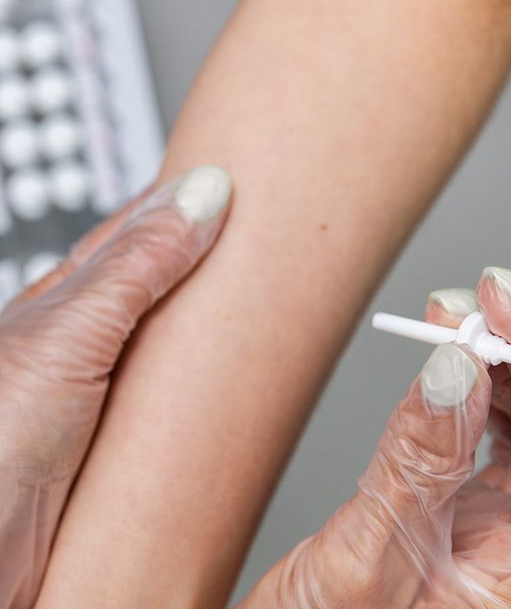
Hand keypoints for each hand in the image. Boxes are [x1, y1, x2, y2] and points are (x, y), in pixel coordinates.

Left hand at [0, 166, 232, 608]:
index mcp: (59, 306)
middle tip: (267, 259)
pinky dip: (203, 416)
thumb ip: (136, 265)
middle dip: (205, 283)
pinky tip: (231, 418)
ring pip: (167, 366)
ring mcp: (95, 408)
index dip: (177, 211)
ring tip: (267, 337)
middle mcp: (76, 353)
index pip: (128, 238)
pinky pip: (172, 427)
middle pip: (155, 303)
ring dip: (208, 356)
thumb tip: (199, 194)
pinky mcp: (114, 463)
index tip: (230, 187)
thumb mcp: (71, 328)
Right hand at [243, 267, 510, 606]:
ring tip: (450, 315)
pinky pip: (493, 435)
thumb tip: (454, 368)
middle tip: (472, 299)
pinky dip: (471, 385)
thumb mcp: (366, 563)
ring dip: (499, 360)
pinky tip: (447, 351)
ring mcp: (503, 529)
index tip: (497, 303)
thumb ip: (415, 465)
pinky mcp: (468, 511)